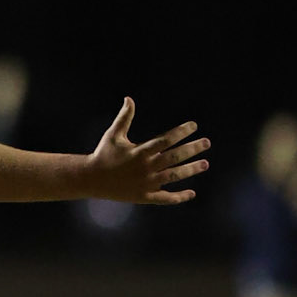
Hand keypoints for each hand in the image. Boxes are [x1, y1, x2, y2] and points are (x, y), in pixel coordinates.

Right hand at [86, 100, 209, 204]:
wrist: (90, 179)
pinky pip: (164, 198)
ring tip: (205, 164)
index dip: (181, 132)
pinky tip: (192, 193)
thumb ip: (124, 117)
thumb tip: (129, 98)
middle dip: (192, 149)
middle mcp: (145, 167)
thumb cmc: (103, 154)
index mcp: (139, 151)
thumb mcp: (113, 134)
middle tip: (207, 142)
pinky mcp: (143, 197)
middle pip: (174, 157)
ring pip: (174, 176)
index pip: (166, 140)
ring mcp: (145, 183)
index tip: (194, 126)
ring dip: (191, 170)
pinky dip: (178, 197)